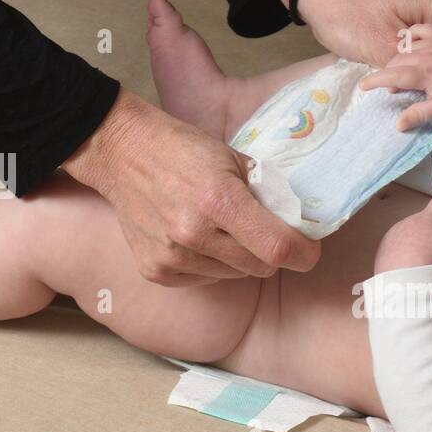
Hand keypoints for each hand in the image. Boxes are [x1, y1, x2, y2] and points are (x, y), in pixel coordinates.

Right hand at [63, 88, 319, 285]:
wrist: (122, 153)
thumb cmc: (184, 151)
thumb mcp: (235, 160)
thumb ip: (267, 194)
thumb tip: (299, 224)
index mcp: (219, 200)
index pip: (277, 247)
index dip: (302, 253)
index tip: (308, 250)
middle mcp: (194, 233)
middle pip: (260, 267)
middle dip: (271, 252)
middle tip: (261, 230)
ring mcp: (172, 256)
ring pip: (235, 276)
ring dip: (238, 258)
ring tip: (219, 227)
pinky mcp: (156, 271)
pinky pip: (205, 280)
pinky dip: (210, 264)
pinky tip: (195, 237)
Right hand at [358, 24, 431, 130]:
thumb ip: (419, 114)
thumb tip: (398, 125)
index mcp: (424, 72)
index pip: (391, 74)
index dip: (374, 81)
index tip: (363, 87)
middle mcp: (427, 53)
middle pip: (396, 60)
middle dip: (388, 72)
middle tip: (390, 87)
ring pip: (407, 46)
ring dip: (399, 57)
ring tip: (401, 70)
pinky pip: (423, 29)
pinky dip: (413, 34)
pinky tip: (410, 43)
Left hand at [374, 178, 431, 274]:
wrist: (403, 285)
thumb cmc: (431, 259)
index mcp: (427, 217)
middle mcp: (407, 223)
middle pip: (426, 220)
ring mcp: (393, 237)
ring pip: (411, 234)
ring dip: (420, 241)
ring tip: (428, 258)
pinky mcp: (383, 253)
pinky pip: (399, 248)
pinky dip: (408, 253)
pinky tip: (413, 265)